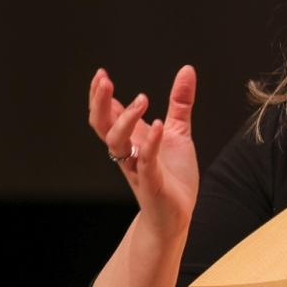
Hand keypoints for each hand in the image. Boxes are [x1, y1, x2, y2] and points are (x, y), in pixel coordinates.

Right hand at [88, 65, 199, 237]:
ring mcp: (138, 167)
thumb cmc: (173, 175)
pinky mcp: (152, 183)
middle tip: (104, 80)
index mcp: (131, 139)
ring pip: (116, 143)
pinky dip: (150, 144)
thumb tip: (187, 70)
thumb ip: (180, 102)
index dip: (100, 96)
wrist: (177, 215)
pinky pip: (145, 162)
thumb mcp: (179, 131)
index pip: (106, 115)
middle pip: (101, 125)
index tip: (101, 74)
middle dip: (100, 103)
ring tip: (142, 100)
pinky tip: (159, 126)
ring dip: (125, 120)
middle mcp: (128, 152)